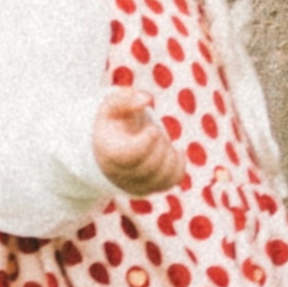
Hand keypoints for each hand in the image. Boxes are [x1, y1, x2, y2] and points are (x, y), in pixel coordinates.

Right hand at [85, 76, 181, 194]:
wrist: (110, 145)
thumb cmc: (114, 121)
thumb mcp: (113, 105)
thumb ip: (126, 98)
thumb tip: (146, 99)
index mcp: (108, 151)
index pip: (129, 156)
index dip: (146, 144)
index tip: (154, 130)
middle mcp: (119, 174)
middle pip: (150, 166)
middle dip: (160, 145)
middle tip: (155, 130)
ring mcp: (133, 184)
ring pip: (162, 177)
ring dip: (169, 155)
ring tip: (161, 141)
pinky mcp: (148, 188)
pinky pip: (171, 181)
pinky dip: (179, 165)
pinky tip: (174, 151)